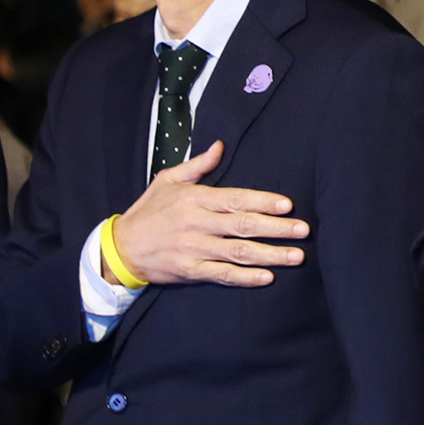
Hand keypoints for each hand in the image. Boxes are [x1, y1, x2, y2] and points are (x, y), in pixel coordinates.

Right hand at [107, 141, 307, 287]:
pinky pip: (223, 275)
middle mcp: (197, 223)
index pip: (235, 199)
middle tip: (303, 230)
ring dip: (270, 255)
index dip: (263, 201)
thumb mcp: (168, 180)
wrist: (120, 248)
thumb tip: (220, 146)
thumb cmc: (148, 211)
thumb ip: (198, 165)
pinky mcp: (191, 271)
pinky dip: (246, 278)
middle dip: (277, 228)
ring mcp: (194, 249)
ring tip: (296, 256)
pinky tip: (267, 278)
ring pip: (239, 252)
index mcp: (195, 199)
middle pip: (244, 225)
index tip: (288, 205)